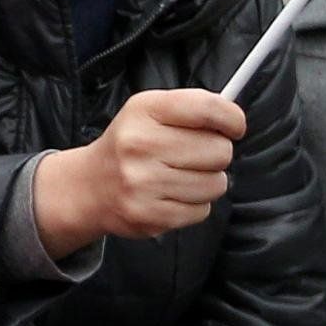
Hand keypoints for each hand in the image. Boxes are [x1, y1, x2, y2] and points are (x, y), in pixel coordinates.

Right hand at [35, 86, 245, 251]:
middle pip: (219, 150)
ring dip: (206, 181)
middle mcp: (140, 145)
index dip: (232, 119)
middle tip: (194, 155)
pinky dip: (194, 204)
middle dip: (215, 153)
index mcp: (144, 110)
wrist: (90, 186)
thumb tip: (235, 119)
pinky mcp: (149, 216)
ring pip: (216, 184)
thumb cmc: (131, 144)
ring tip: (181, 176)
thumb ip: (192, 109)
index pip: (208, 109)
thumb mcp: (150, 111)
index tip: (233, 127)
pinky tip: (172, 195)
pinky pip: (202, 210)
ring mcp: (143, 183)